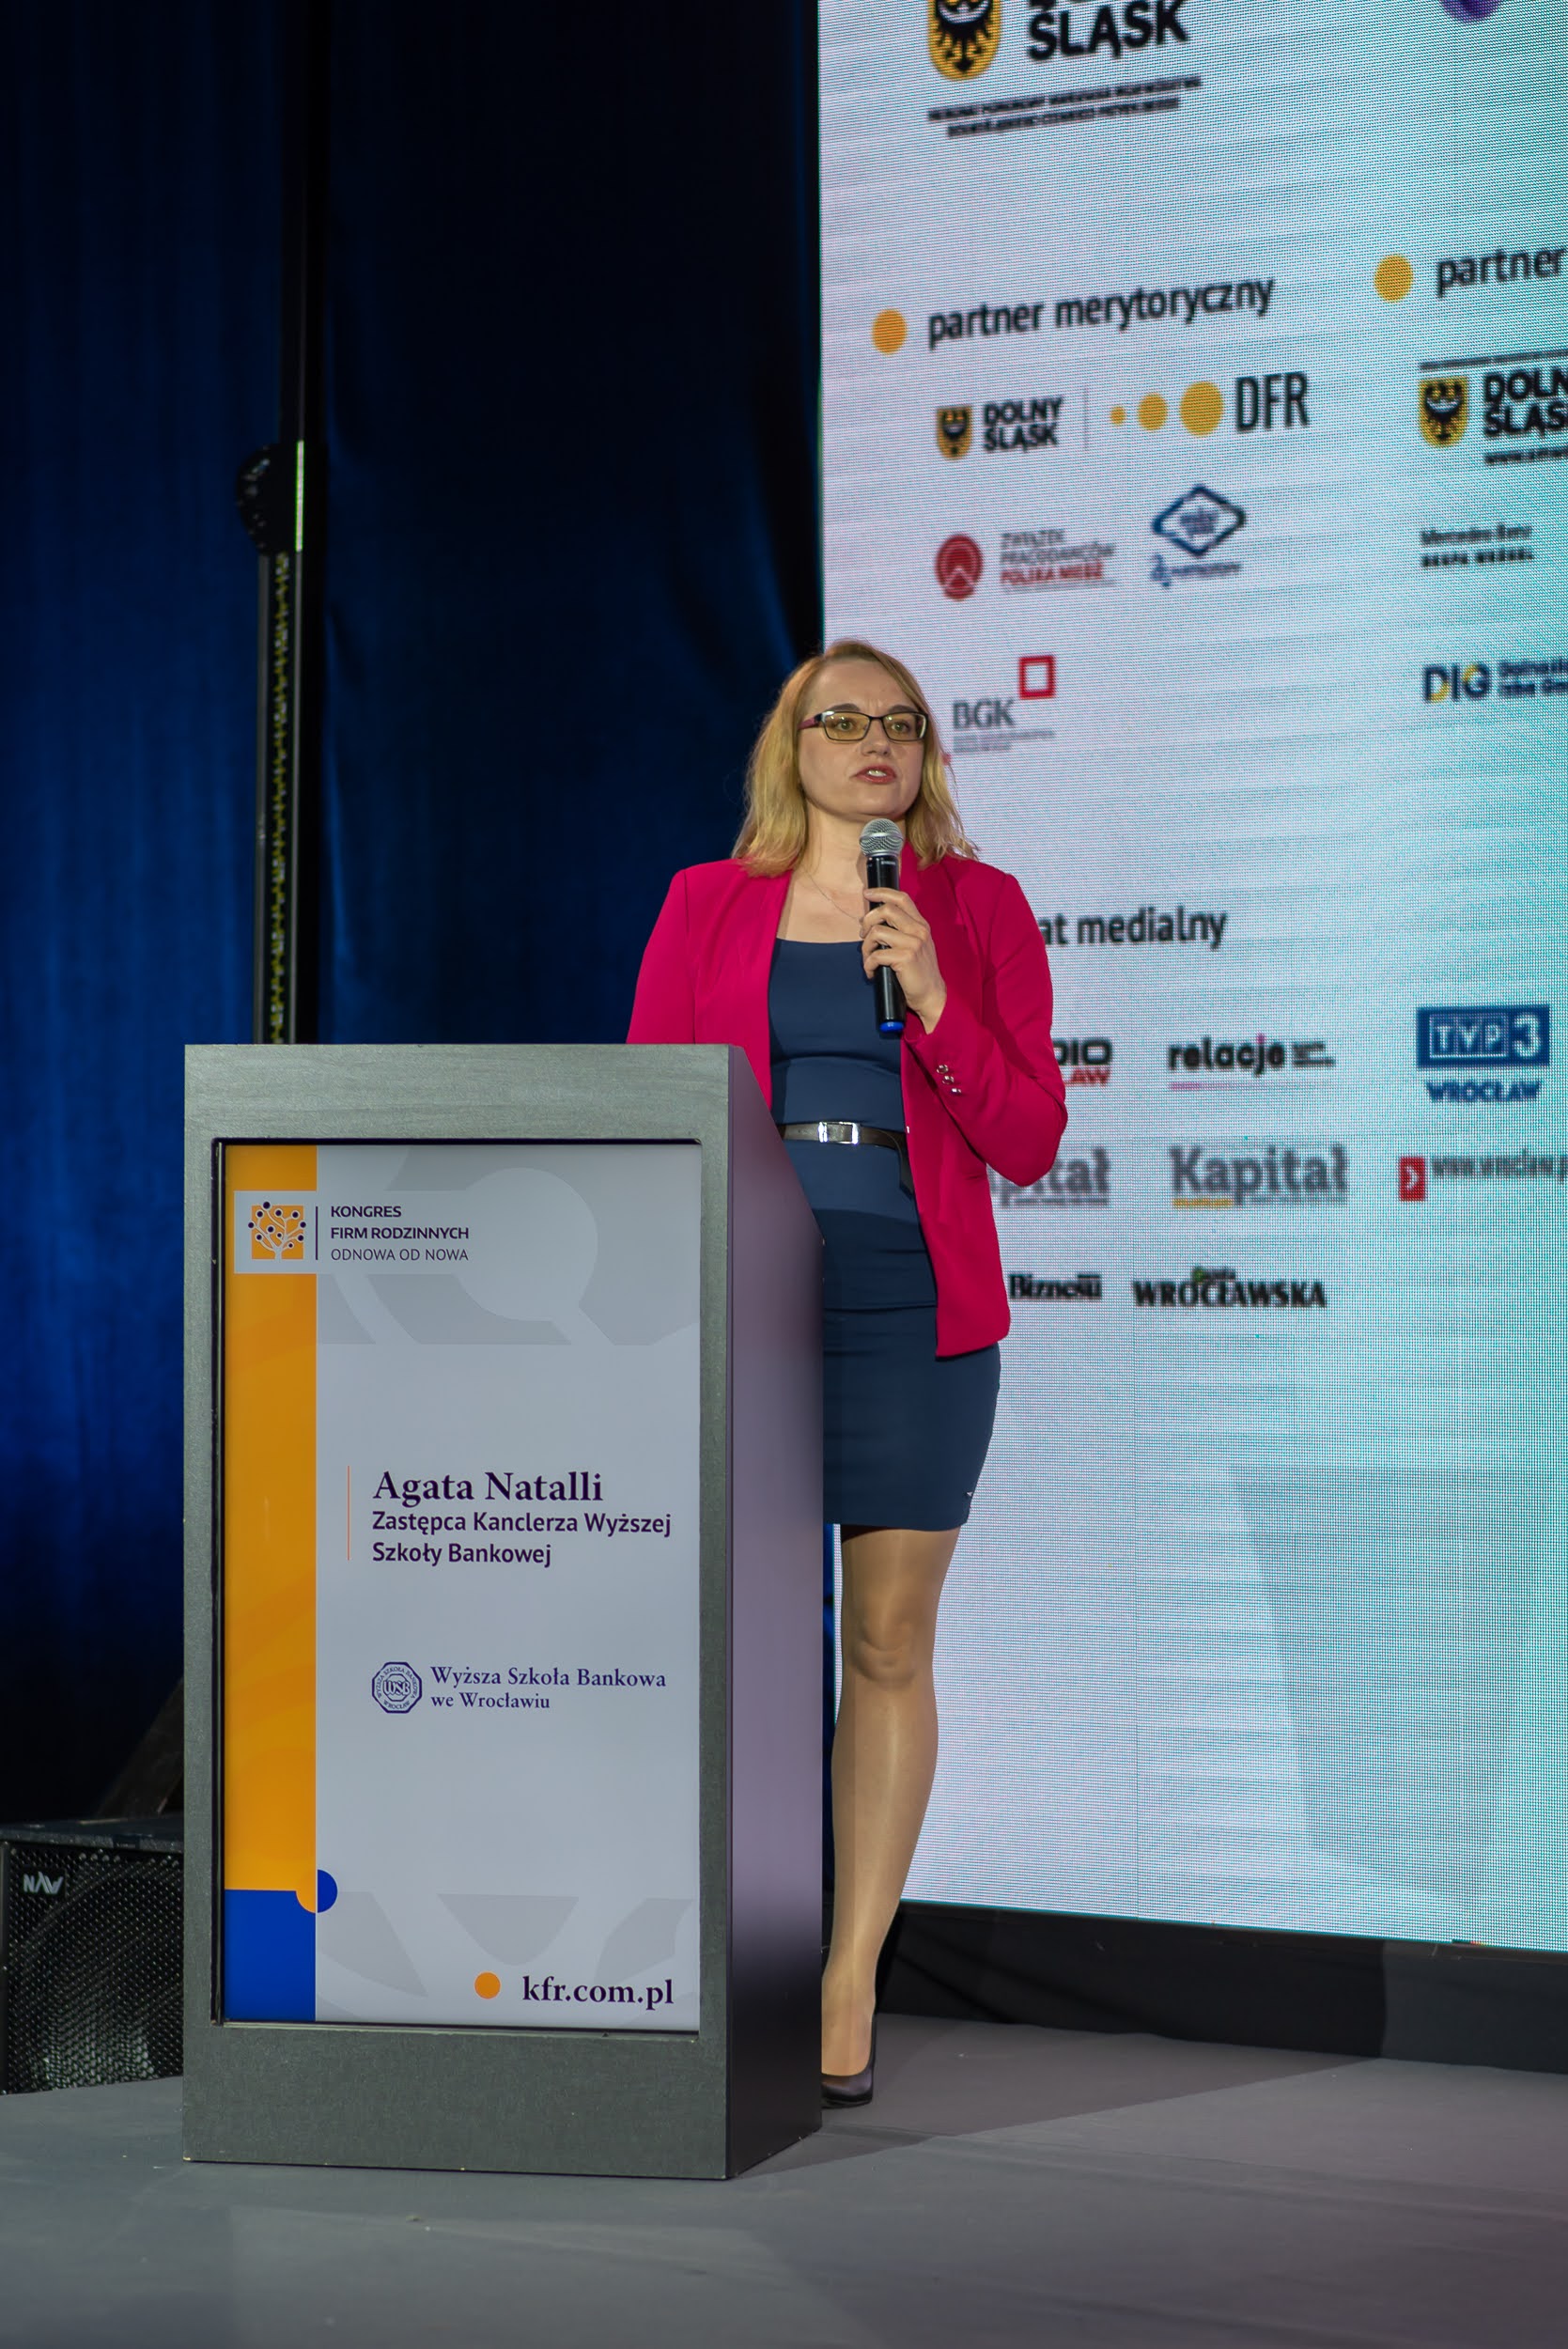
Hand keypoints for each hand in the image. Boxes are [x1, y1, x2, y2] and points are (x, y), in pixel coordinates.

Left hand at [862, 887, 945, 1028]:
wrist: (932, 995)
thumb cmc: (919, 973)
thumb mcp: (916, 946)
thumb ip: (901, 931)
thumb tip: (873, 921)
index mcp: (921, 925)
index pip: (902, 898)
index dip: (882, 892)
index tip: (867, 894)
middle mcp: (919, 930)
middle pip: (886, 910)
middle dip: (867, 921)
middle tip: (863, 935)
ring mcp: (913, 943)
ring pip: (876, 932)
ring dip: (865, 947)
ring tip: (868, 959)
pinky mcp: (905, 958)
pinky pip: (876, 955)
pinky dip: (868, 964)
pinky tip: (872, 972)